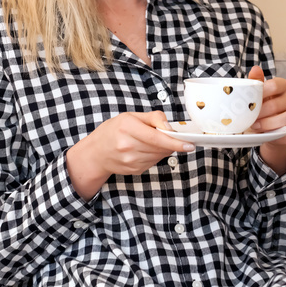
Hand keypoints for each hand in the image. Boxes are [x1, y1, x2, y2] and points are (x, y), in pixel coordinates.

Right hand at [66, 111, 193, 199]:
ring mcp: (130, 160)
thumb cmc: (113, 131)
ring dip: (163, 149)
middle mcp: (127, 145)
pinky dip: (155, 155)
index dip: (175, 142)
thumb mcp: (130, 116)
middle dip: (171, 143)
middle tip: (174, 138)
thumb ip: (153, 118)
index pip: (157, 137)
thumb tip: (170, 127)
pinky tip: (146, 150)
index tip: (189, 144)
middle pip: (160, 147)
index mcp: (127, 127)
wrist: (96, 153)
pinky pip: (154, 162)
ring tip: (152, 142)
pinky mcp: (134, 170)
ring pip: (159, 155)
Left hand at [247, 66, 285, 174]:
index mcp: (283, 87)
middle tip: (250, 118)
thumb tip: (255, 69)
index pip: (276, 85)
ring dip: (269, 124)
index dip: (263, 93)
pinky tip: (268, 135)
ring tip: (256, 126)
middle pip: (278, 104)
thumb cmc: (262, 107)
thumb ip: (256, 82)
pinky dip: (279, 136)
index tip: (251, 100)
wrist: (266, 129)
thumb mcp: (257, 95)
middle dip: (261, 112)